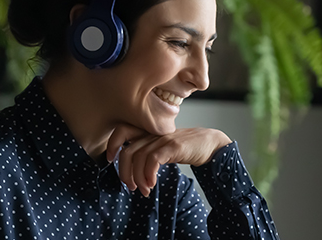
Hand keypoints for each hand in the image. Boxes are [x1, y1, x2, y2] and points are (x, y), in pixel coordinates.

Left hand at [106, 123, 231, 197]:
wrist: (210, 144)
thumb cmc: (186, 148)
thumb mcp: (163, 148)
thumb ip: (148, 153)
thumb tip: (132, 171)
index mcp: (148, 132)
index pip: (122, 131)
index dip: (112, 145)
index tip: (110, 161)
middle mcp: (153, 133)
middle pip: (127, 151)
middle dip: (124, 173)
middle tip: (130, 186)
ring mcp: (163, 139)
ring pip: (138, 158)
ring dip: (138, 179)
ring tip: (144, 190)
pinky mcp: (173, 146)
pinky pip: (153, 160)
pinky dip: (148, 175)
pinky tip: (152, 183)